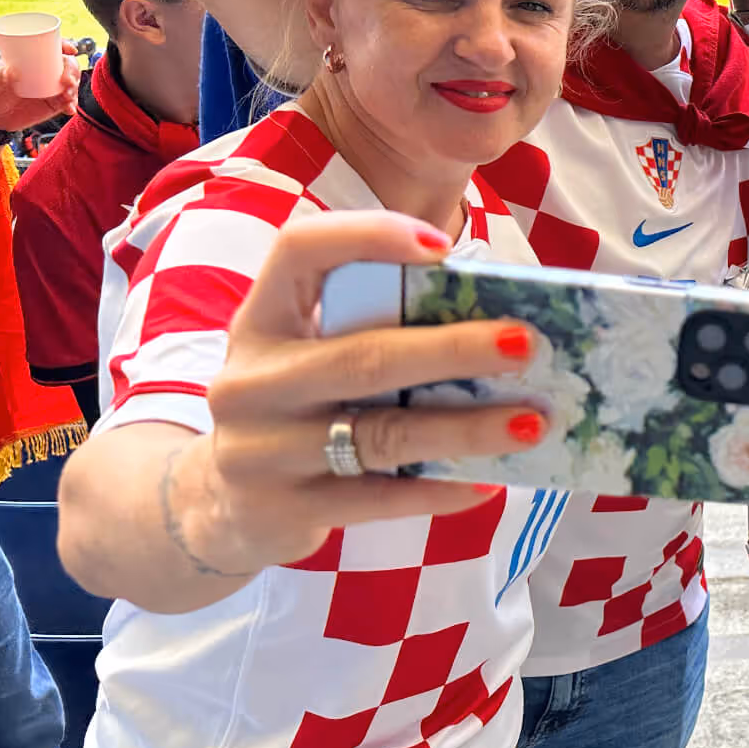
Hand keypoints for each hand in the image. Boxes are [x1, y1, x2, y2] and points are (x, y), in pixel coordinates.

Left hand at [0, 42, 77, 130]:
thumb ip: (0, 75)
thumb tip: (13, 72)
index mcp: (32, 60)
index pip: (52, 48)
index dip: (65, 46)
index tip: (70, 51)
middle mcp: (44, 73)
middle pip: (68, 66)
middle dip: (73, 71)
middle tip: (67, 80)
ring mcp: (50, 89)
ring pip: (71, 85)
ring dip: (74, 89)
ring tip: (67, 97)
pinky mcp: (52, 105)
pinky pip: (67, 103)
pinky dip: (71, 105)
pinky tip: (68, 108)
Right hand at [164, 211, 549, 574]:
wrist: (216, 505)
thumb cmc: (295, 406)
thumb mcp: (305, 355)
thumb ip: (370, 329)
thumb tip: (495, 322)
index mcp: (260, 320)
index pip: (297, 251)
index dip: (367, 237)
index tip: (442, 246)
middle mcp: (251, 380)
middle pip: (364, 357)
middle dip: (455, 349)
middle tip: (527, 345)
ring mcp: (261, 450)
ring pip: (381, 435)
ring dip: (467, 427)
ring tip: (532, 422)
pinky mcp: (283, 510)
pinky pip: (379, 498)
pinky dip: (439, 488)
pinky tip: (489, 482)